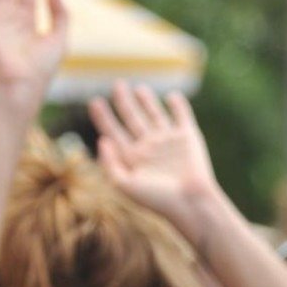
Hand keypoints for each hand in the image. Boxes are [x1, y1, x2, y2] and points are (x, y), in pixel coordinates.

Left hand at [89, 81, 227, 247]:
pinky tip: (171, 96)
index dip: (103, 117)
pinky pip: (181, 116)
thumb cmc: (158, 199)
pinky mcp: (188, 137)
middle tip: (118, 85)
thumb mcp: (125, 185)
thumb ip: (110, 164)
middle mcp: (149, 147)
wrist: (191, 201)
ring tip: (139, 88)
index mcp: (132, 158)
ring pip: (155, 114)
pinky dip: (177, 105)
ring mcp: (168, 141)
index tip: (95, 102)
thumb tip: (102, 141)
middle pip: (132, 119)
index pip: (113, 132)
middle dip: (124, 103)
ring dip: (148, 101)